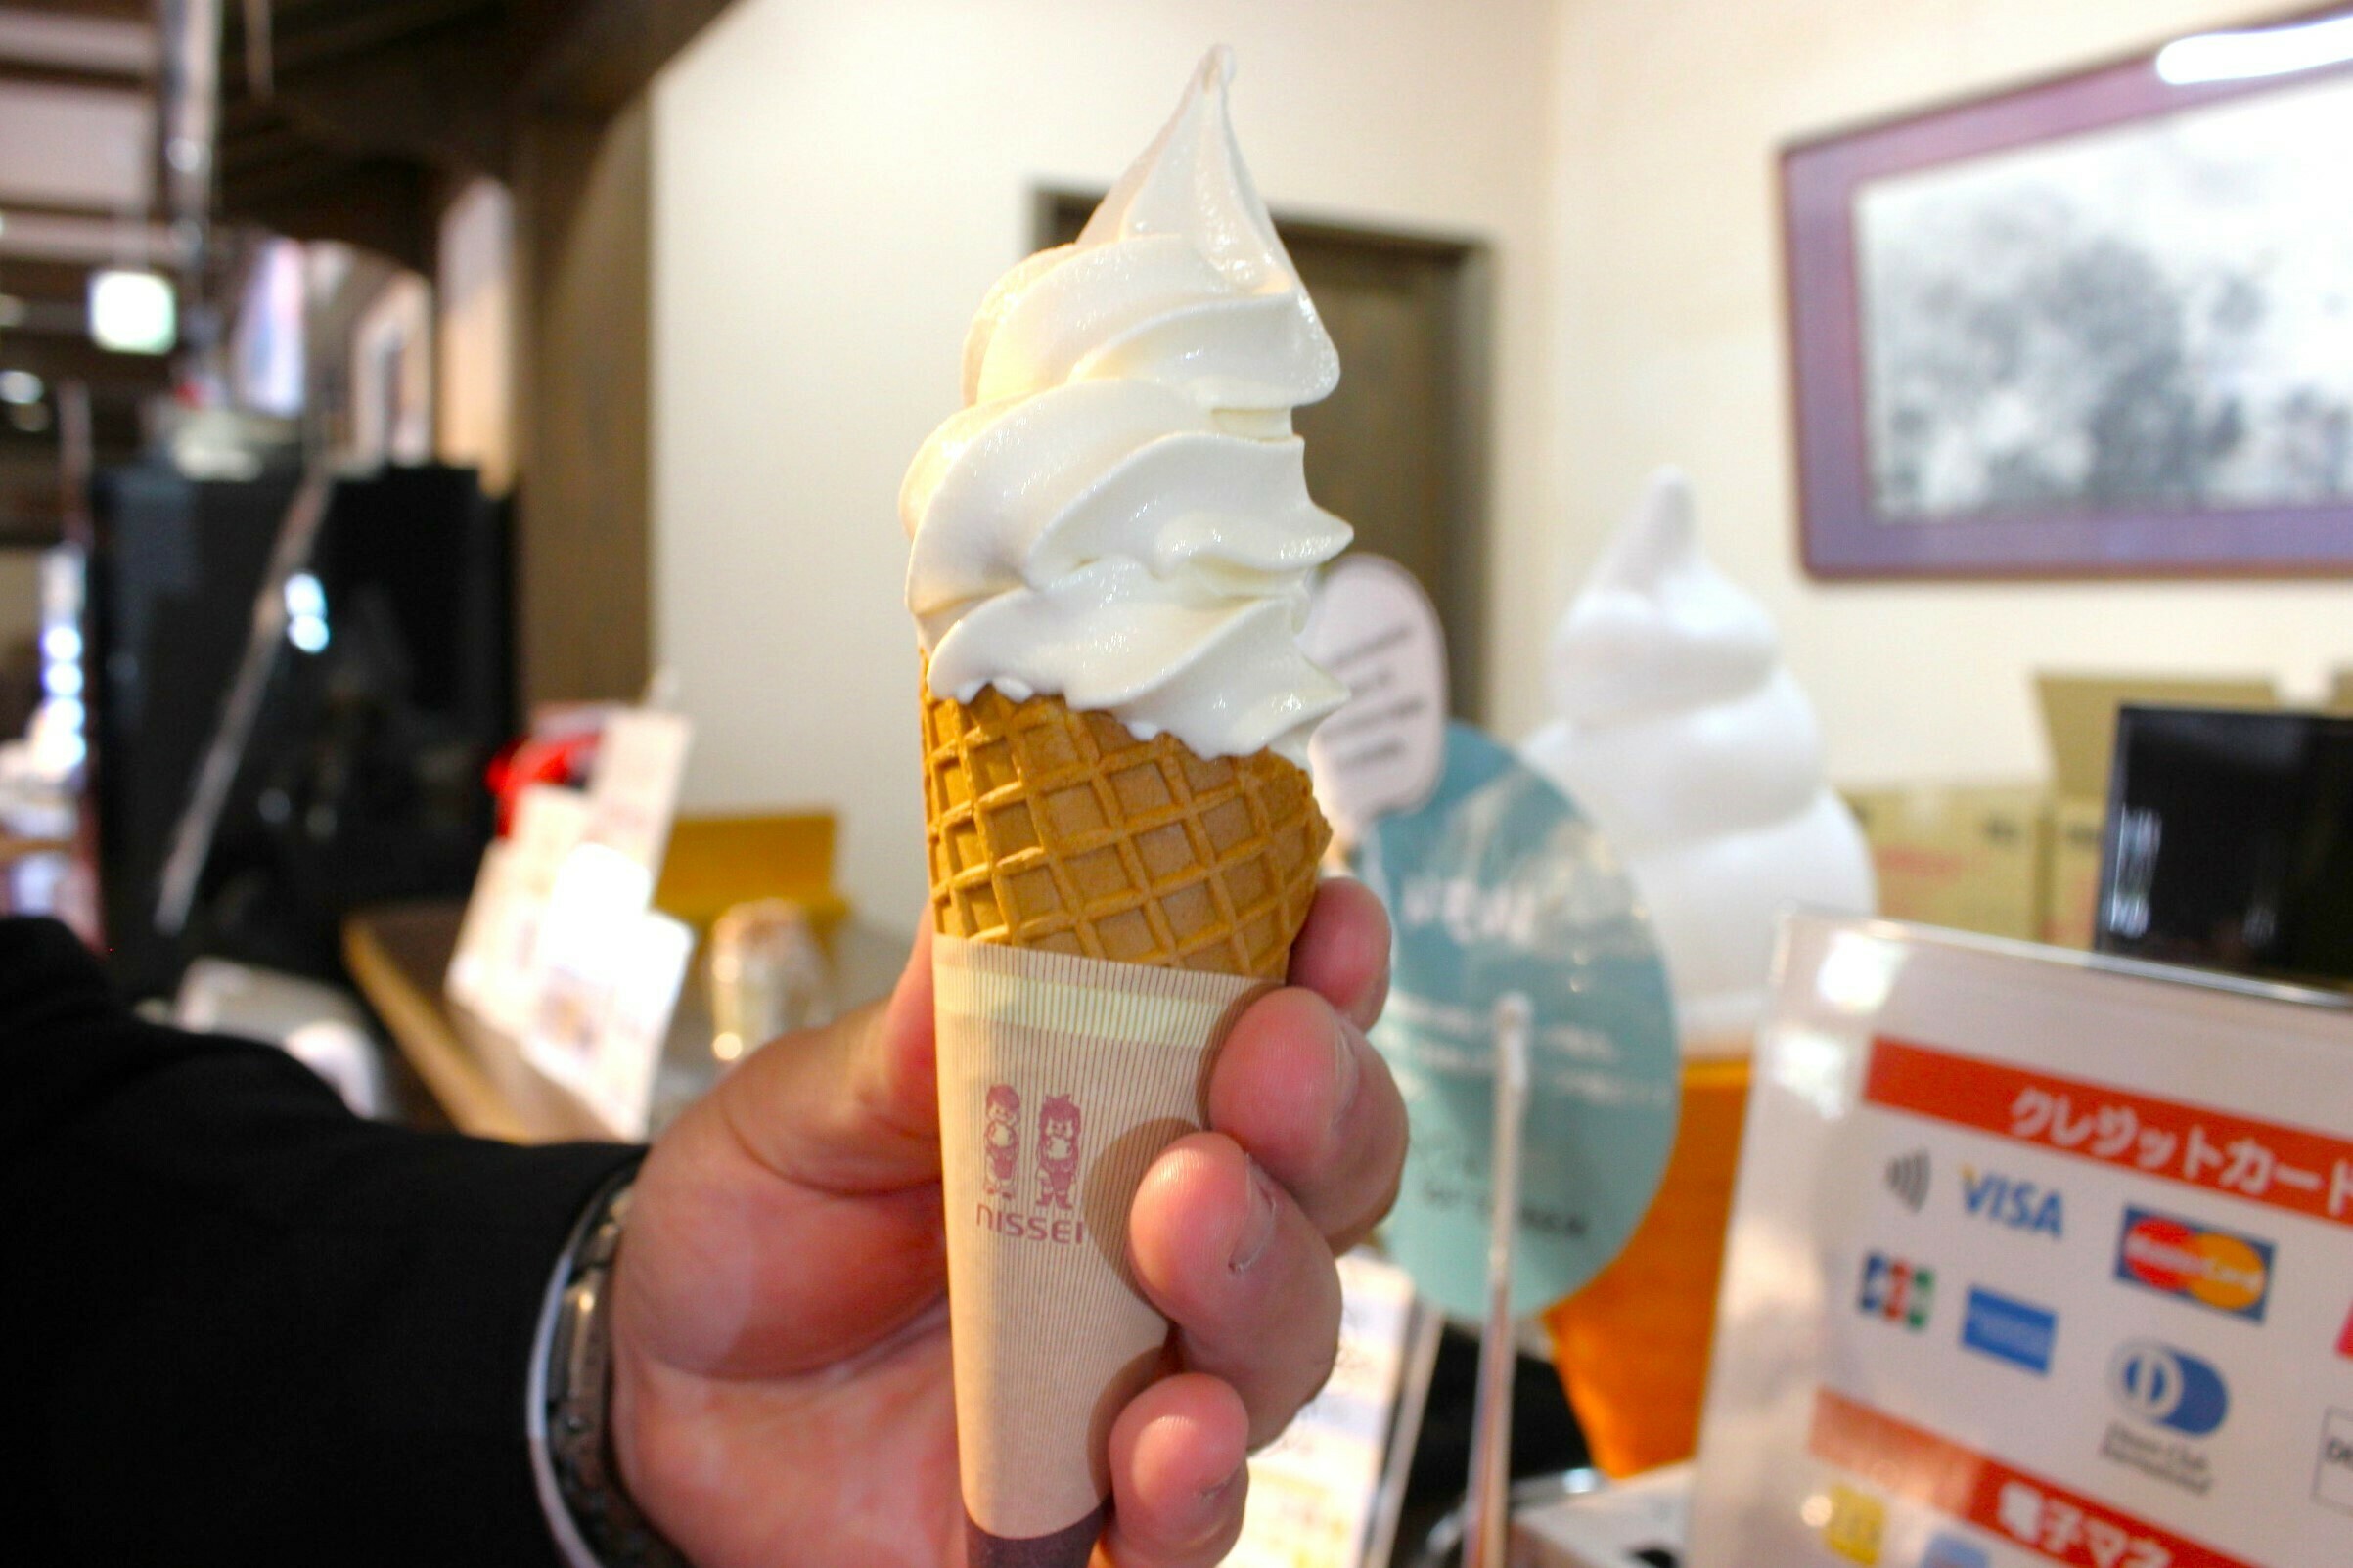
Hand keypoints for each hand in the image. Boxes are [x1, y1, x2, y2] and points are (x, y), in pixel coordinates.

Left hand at [609, 879, 1402, 1567]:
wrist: (656, 1407)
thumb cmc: (758, 1232)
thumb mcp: (802, 1114)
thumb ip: (908, 1042)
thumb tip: (979, 907)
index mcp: (1116, 1105)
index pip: (1267, 1025)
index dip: (1320, 973)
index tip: (1324, 918)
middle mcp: (1164, 1242)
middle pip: (1322, 1177)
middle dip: (1320, 1111)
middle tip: (1268, 1064)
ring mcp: (1146, 1382)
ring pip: (1282, 1339)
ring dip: (1260, 1274)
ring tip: (1184, 1217)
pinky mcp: (1102, 1520)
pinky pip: (1193, 1523)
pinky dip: (1197, 1481)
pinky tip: (1169, 1437)